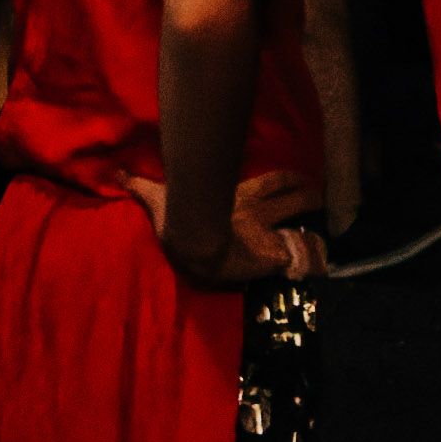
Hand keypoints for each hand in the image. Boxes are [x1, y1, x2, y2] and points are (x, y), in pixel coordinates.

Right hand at [120, 168, 328, 287]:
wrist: (194, 244)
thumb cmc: (179, 217)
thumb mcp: (157, 197)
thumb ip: (140, 186)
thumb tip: (116, 173)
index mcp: (240, 197)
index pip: (272, 182)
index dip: (290, 180)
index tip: (303, 178)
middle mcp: (257, 214)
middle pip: (292, 200)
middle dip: (309, 197)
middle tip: (322, 197)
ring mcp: (263, 237)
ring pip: (296, 230)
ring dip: (310, 235)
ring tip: (325, 241)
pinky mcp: (263, 260)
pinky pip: (285, 262)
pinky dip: (295, 265)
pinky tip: (307, 268)